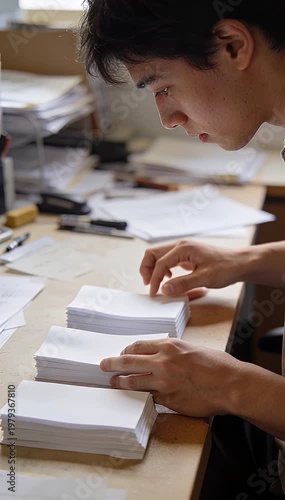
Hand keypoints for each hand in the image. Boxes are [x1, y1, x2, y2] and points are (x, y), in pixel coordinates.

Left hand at [100, 339, 241, 417]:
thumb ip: (174, 352)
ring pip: (133, 382)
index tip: (122, 354)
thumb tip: (163, 356)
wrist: (230, 384)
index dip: (126, 351)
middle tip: (102, 365)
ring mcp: (164, 382)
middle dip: (112, 364)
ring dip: (120, 382)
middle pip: (128, 362)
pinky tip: (133, 398)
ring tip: (113, 383)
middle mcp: (162, 362)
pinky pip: (148, 398)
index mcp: (169, 346)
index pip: (138, 346)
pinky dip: (139, 397)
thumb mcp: (192, 348)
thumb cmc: (218, 364)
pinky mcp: (168, 399)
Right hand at [140, 240, 244, 295]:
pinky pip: (168, 259)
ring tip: (157, 284)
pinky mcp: (187, 255)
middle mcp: (181, 245)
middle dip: (147, 269)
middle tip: (149, 286)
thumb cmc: (226, 267)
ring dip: (154, 269)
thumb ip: (183, 284)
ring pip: (159, 256)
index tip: (154, 293)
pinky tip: (169, 279)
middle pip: (153, 253)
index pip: (160, 263)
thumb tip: (164, 289)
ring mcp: (184, 249)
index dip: (154, 279)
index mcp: (184, 248)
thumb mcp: (205, 278)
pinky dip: (163, 269)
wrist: (240, 263)